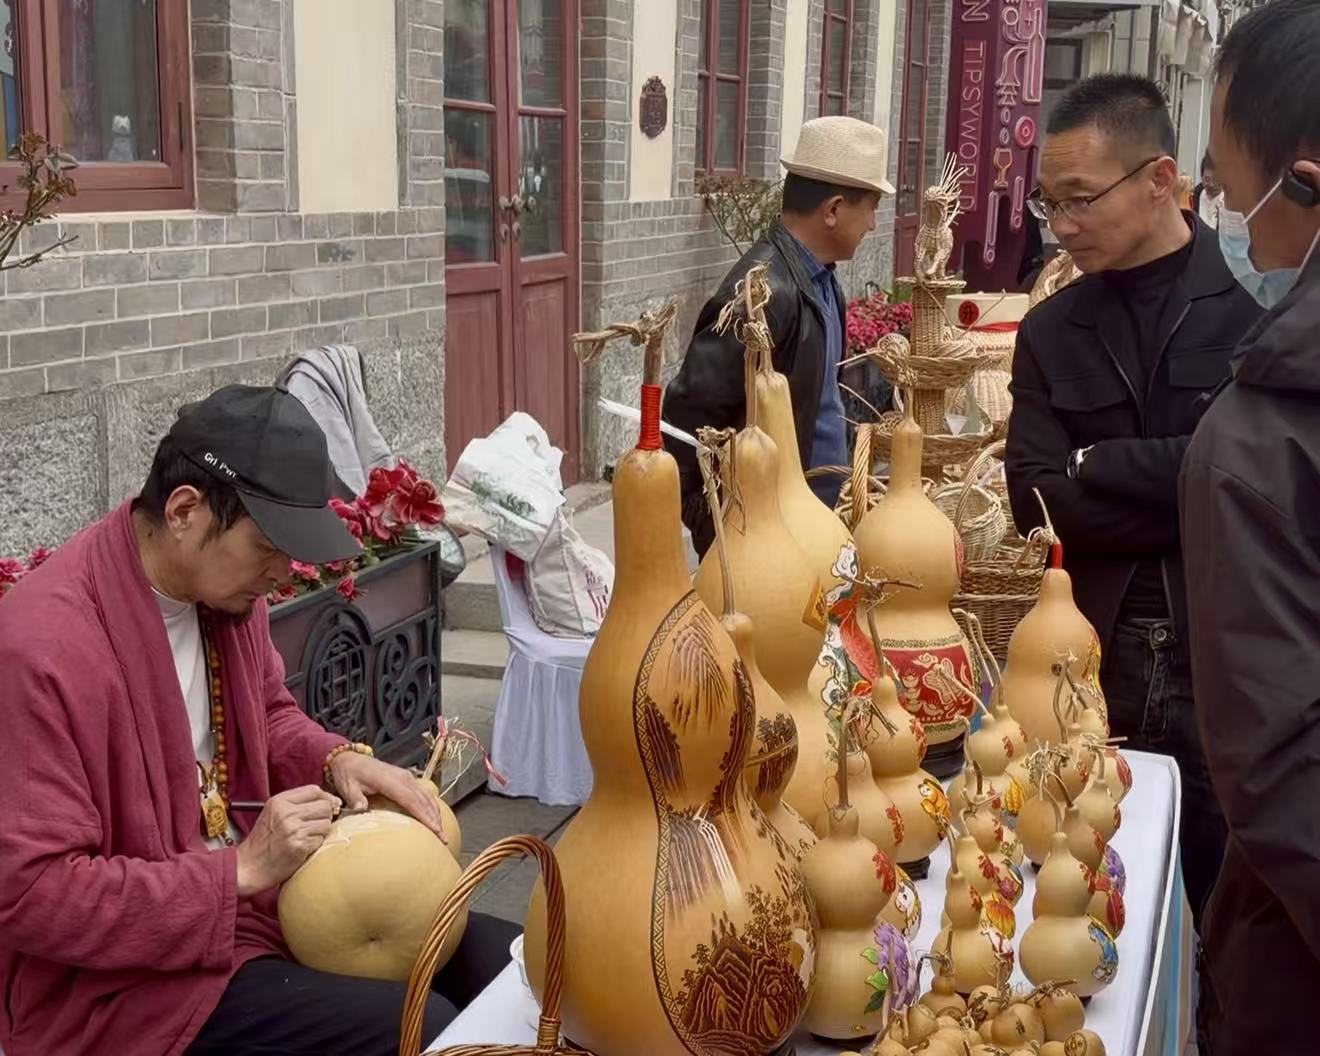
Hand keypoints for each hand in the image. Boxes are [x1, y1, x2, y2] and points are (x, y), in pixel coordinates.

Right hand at [235, 785, 339, 897]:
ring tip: (306, 836)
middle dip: (325, 815)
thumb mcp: (273, 813)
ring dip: (320, 831)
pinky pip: (321, 839)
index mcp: (279, 801)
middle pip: (324, 806)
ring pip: (326, 823)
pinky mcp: (299, 846)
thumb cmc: (263, 840)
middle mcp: (286, 813)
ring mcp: (294, 829)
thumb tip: (332, 801)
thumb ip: (296, 804)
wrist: (250, 866)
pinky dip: (315, 844)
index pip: (314, 790)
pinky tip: (303, 847)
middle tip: (315, 824)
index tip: (330, 804)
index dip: (325, 797)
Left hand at [329, 751, 446, 842]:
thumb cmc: (348, 775)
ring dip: (436, 813)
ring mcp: (406, 777)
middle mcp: (403, 778)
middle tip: (443, 838)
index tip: (435, 830)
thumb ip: (355, 798)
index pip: (411, 800)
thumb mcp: (347, 786)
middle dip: (435, 819)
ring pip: (427, 796)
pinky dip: (431, 806)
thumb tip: (361, 809)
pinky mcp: (407, 779)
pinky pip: (424, 793)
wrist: (349, 759)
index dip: (424, 815)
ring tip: (442, 832)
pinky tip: (435, 817)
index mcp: (390, 780)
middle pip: (423, 800)